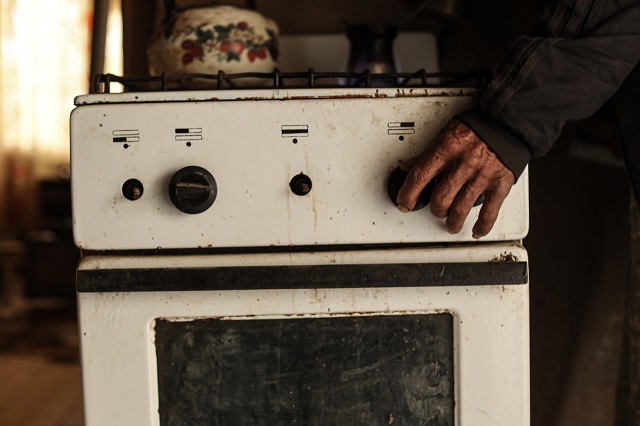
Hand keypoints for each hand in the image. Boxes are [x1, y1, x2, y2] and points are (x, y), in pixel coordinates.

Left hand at [396, 119, 514, 238]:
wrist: (505, 123)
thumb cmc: (474, 130)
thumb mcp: (444, 135)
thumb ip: (426, 154)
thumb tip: (406, 165)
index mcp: (446, 149)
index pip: (420, 176)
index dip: (408, 194)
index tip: (404, 204)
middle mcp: (463, 163)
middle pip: (441, 198)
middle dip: (436, 210)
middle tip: (437, 211)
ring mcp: (481, 175)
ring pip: (461, 209)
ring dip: (453, 222)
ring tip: (451, 225)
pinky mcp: (499, 183)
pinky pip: (489, 211)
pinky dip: (482, 226)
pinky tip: (476, 230)